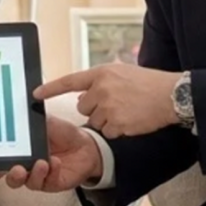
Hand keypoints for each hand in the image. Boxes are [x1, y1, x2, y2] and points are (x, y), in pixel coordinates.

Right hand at [5, 114, 101, 191]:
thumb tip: (13, 111)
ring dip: (33, 174)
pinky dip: (50, 172)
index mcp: (18, 152)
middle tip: (16, 168)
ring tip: (41, 163)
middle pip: (10, 177)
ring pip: (27, 183)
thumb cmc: (62, 133)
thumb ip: (28, 121)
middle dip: (11, 175)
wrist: (85, 144)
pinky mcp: (51, 183)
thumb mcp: (44, 122)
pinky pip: (47, 182)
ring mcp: (38, 176)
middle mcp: (25, 166)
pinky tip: (55, 162)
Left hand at [35, 62, 180, 137]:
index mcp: (101, 73)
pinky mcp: (117, 123)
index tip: (34, 94)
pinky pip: (107, 132)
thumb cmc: (148, 84)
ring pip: (94, 121)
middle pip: (83, 107)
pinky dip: (117, 130)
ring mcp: (109, 106)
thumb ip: (100, 82)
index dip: (50, 88)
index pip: (70, 81)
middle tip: (115, 104)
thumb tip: (82, 97)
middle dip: (95, 109)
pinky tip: (130, 120)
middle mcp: (102, 88)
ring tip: (126, 111)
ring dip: (107, 120)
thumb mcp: (121, 73)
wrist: (171, 95)